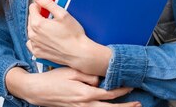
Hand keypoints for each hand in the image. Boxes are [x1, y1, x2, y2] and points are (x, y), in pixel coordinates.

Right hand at [6, 66, 139, 106]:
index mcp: (85, 94)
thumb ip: (88, 76)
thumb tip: (99, 80)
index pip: (109, 94)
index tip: (130, 86)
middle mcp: (84, 104)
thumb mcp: (71, 72)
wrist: (37, 91)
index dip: (122, 91)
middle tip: (137, 104)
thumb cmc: (53, 79)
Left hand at [27, 0, 111, 75]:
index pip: (32, 8)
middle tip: (51, 17)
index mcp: (37, 23)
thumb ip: (47, 3)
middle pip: (31, 19)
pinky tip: (45, 38)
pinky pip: (32, 43)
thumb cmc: (73, 34)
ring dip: (37, 27)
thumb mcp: (62, 14)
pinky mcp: (37, 53)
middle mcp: (32, 35)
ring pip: (31, 30)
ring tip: (50, 28)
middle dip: (38, 15)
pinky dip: (36, 39)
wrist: (78, 53)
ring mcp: (34, 45)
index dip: (40, 5)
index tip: (47, 8)